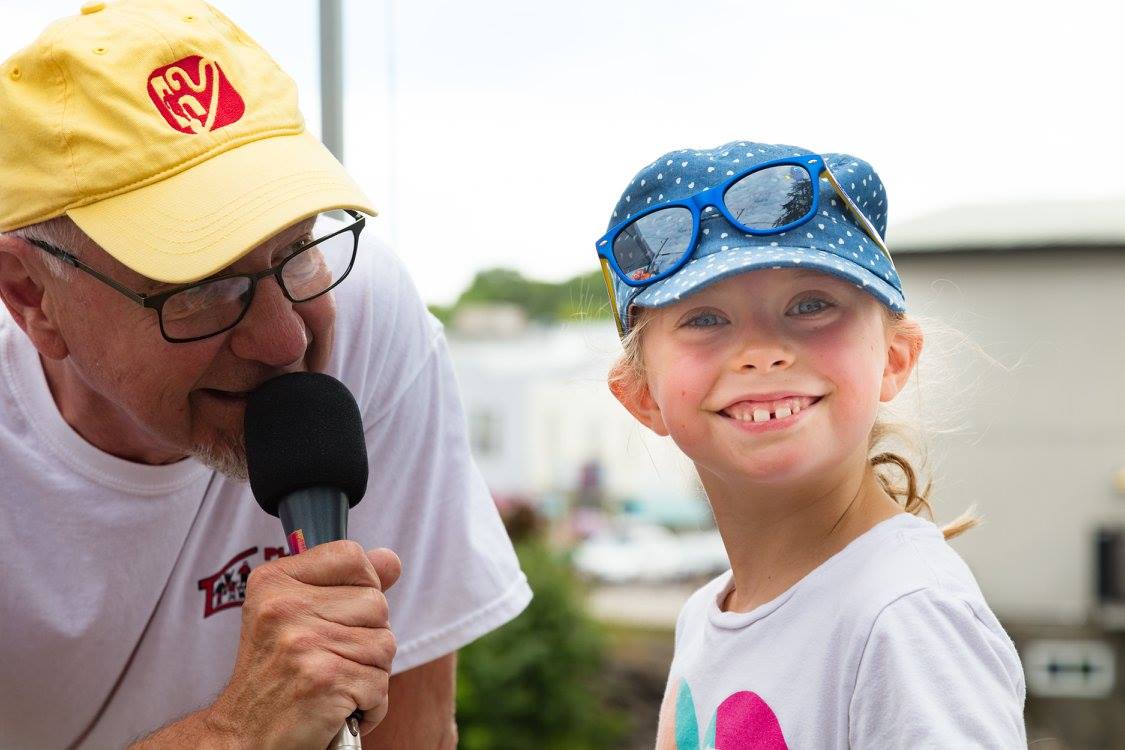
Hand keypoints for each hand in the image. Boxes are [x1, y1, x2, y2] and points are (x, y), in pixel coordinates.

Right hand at [206, 541, 401, 748]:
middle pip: (377, 604)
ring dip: (370, 673)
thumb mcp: (295, 615)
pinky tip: (338, 707)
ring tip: (333, 683)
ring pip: (385, 644)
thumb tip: (391, 559)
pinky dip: (370, 704)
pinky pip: (381, 684)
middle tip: (328, 659)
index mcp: (274, 582)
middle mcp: (285, 608)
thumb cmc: (275, 675)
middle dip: (367, 637)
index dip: (362, 586)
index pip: (352, 556)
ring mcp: (304, 643)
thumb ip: (346, 583)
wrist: (243, 736)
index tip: (338, 614)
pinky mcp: (325, 680)